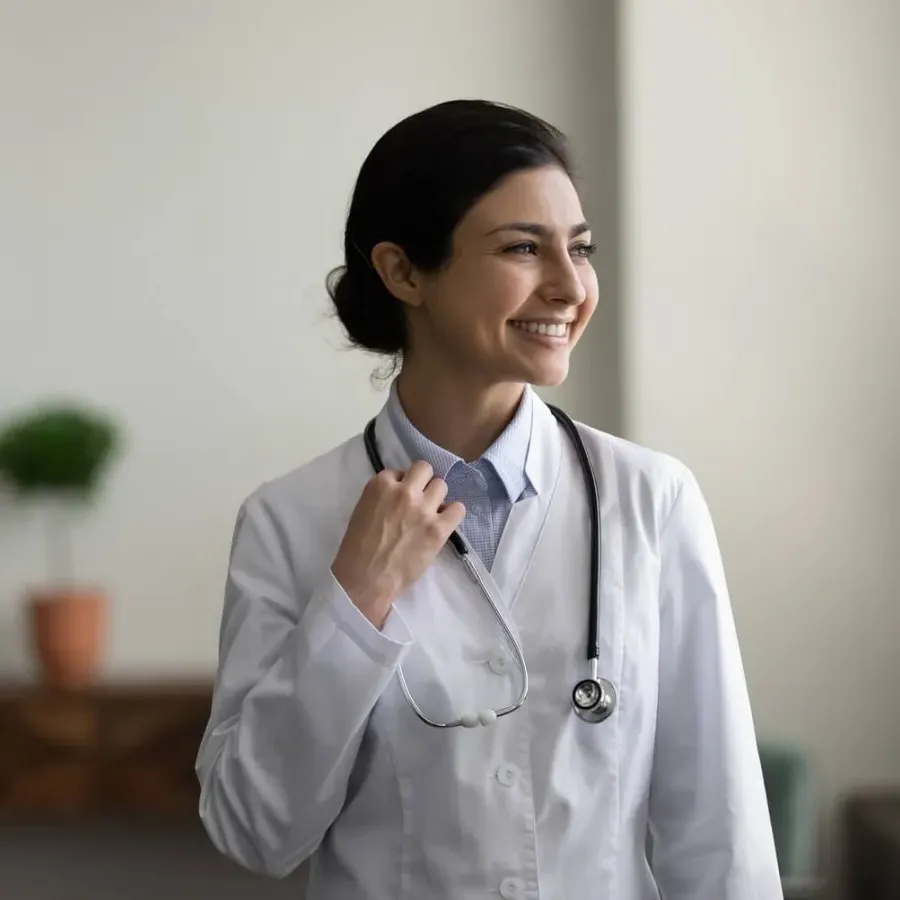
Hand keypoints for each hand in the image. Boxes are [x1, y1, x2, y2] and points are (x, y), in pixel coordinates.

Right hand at [331, 461, 465, 628]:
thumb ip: (381, 496)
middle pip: (425, 470)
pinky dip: (452, 514)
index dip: (402, 484)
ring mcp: (424, 509)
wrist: (366, 579)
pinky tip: (444, 523)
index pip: (399, 472)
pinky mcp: (439, 529)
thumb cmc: (357, 548)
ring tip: (431, 514)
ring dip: (437, 498)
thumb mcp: (362, 510)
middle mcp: (404, 491)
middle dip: (423, 483)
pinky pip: (458, 509)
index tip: (400, 499)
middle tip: (419, 500)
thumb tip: (399, 494)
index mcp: (380, 485)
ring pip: (442, 485)